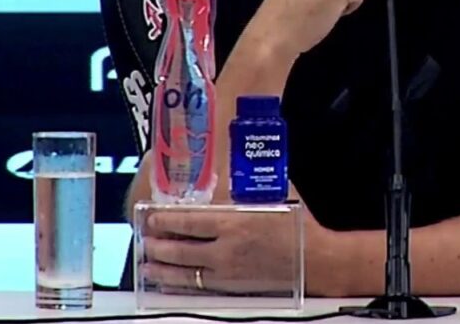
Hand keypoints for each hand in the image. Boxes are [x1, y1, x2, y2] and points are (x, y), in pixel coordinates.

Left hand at [140, 205, 333, 294]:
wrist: (315, 260)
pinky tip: (170, 281)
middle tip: (144, 239)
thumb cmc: (297, 225)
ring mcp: (227, 270)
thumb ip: (249, 189)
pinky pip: (198, 286)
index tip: (152, 217)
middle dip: (158, 244)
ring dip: (162, 268)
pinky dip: (180, 284)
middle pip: (180, 248)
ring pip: (184, 271)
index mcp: (234, 222)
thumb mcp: (273, 196)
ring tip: (147, 263)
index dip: (165, 221)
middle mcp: (225, 248)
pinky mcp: (233, 285)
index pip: (189, 222)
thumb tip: (233, 173)